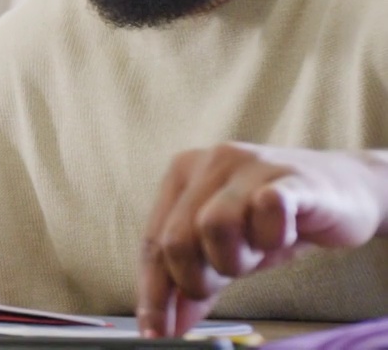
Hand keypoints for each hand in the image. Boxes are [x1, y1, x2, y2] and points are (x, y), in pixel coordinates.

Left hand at [137, 143, 387, 336]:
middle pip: (175, 240)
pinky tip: (282, 235)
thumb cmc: (275, 222)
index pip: (152, 242)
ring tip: (256, 253)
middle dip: (195, 280)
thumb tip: (167, 325)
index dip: (153, 293)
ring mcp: (249, 166)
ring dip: (235, 259)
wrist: (344, 193)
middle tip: (224, 282)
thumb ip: (195, 280)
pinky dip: (271, 236)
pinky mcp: (290, 178)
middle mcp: (210, 163)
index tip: (156, 332)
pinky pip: (267, 208)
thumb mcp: (227, 252)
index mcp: (182, 175)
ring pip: (214, 226)